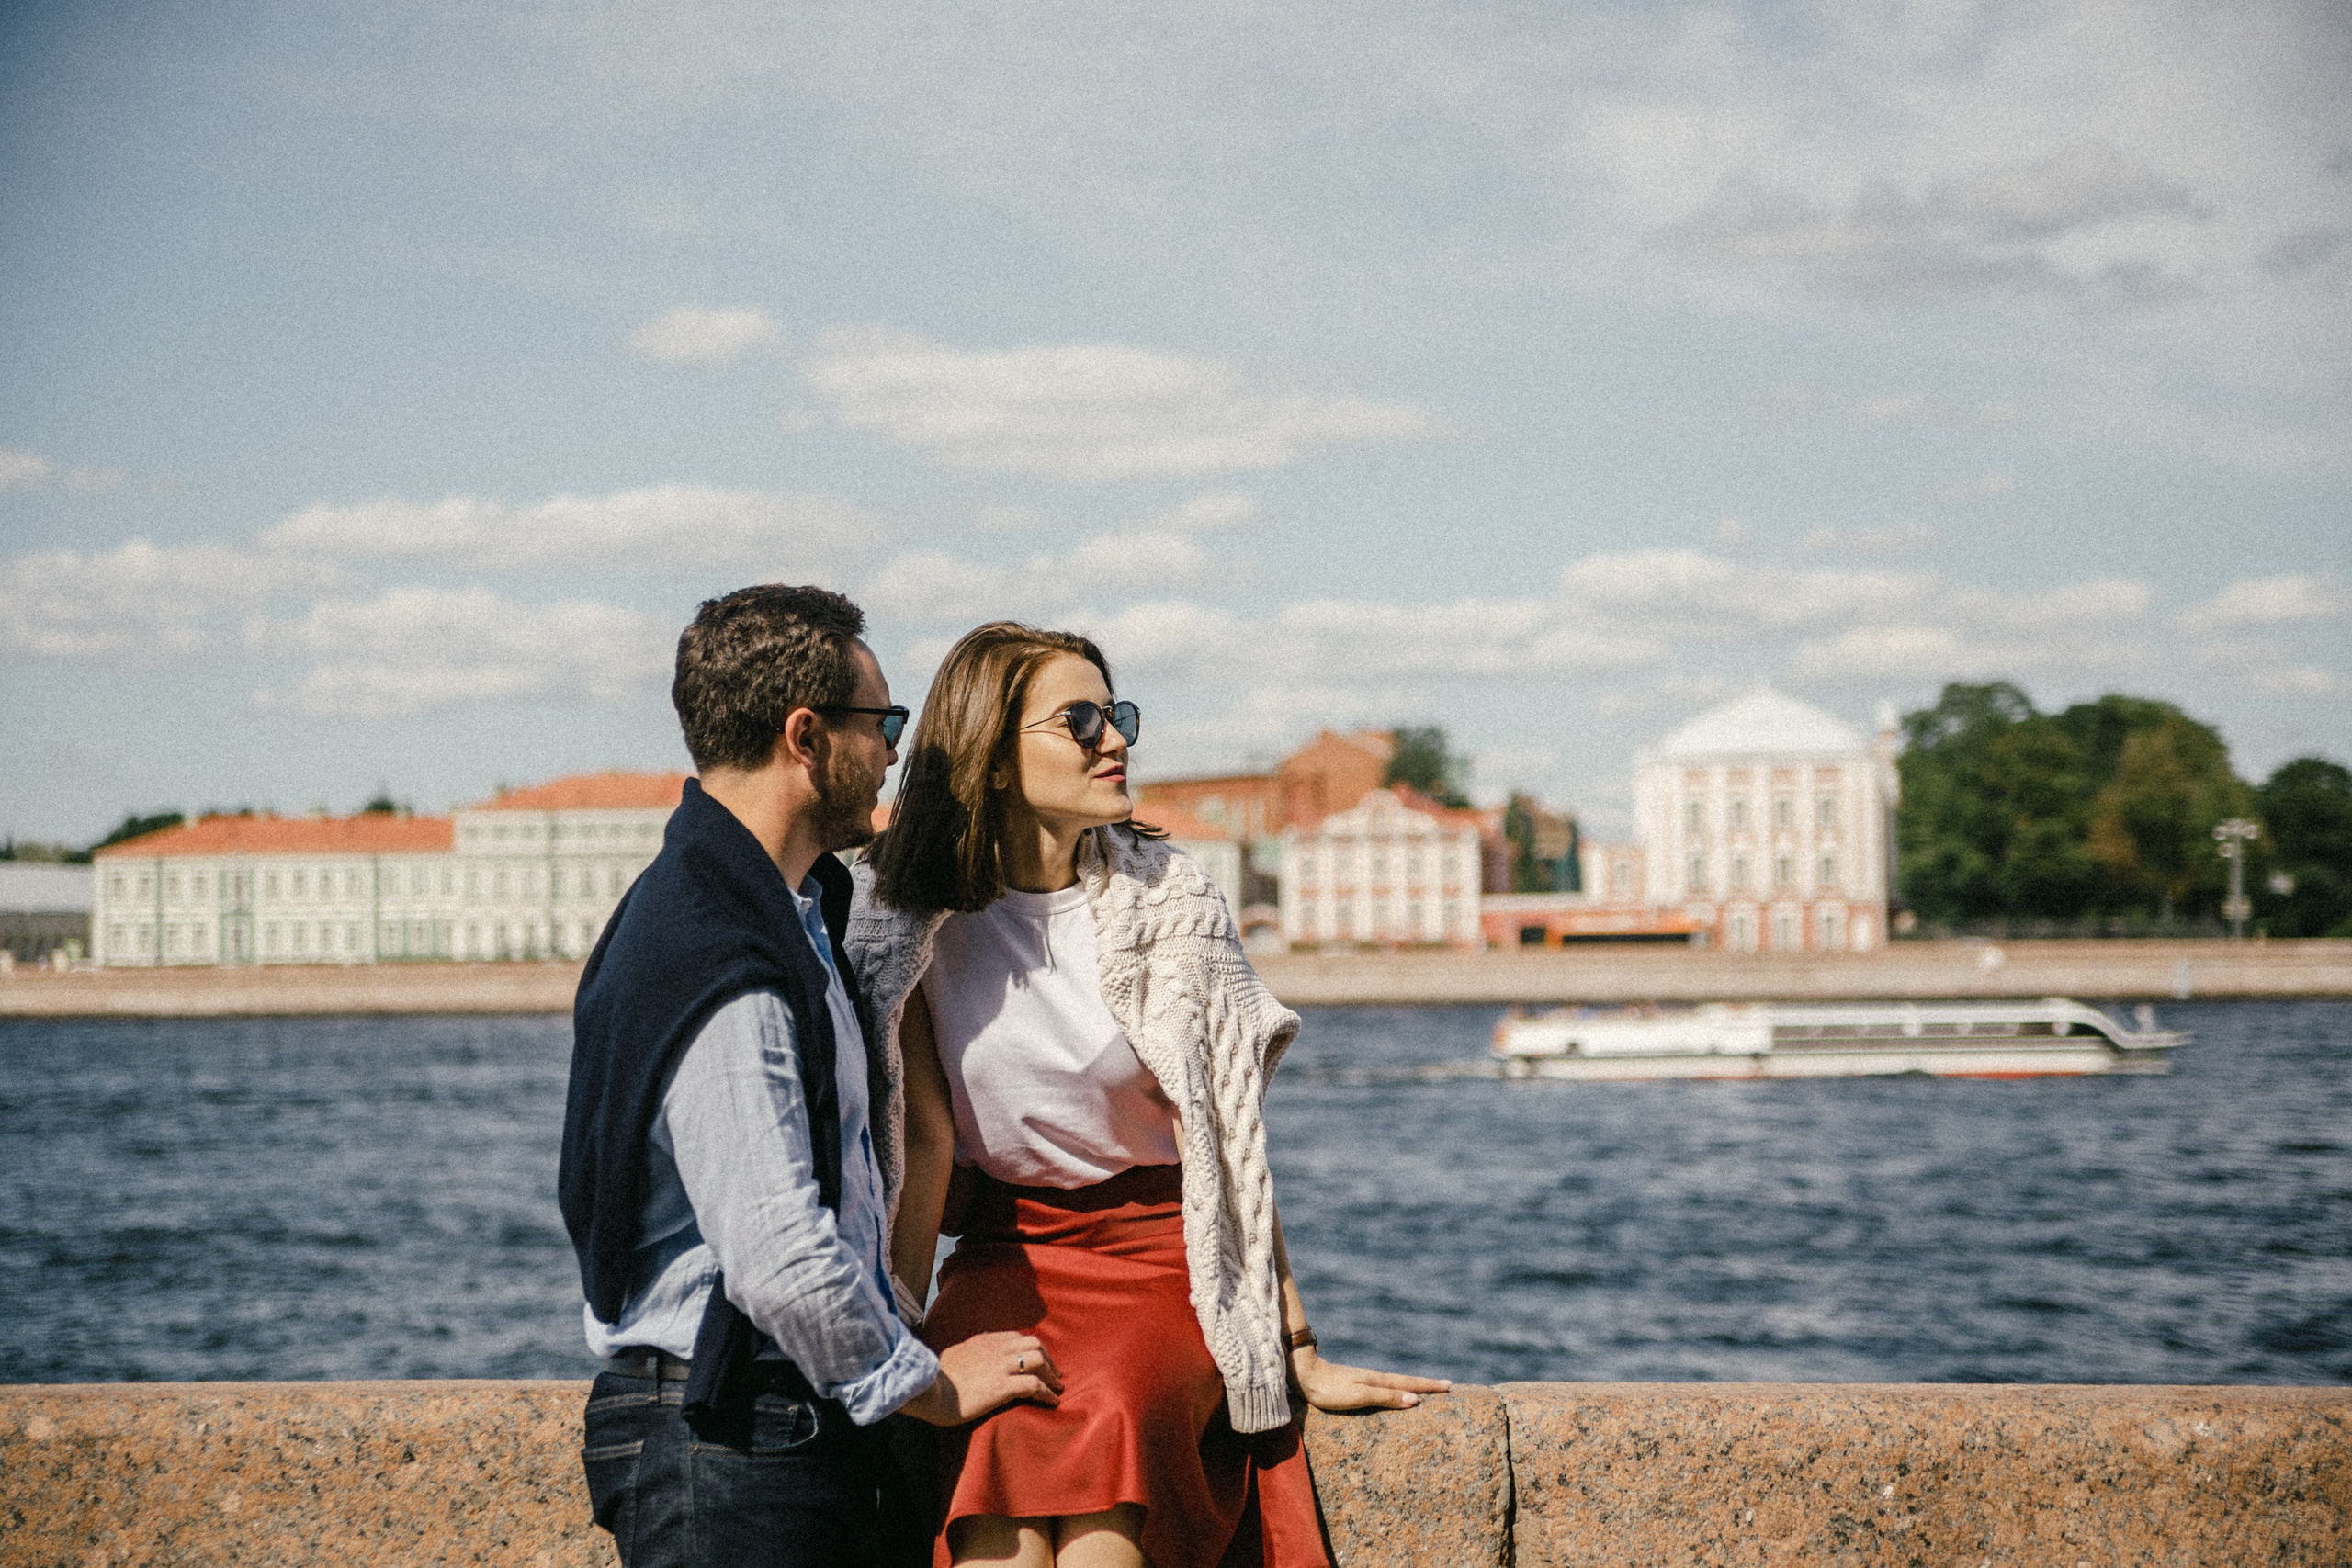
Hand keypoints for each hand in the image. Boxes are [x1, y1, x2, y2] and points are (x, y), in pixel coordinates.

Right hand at [902, 1331, 1062, 1426]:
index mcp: (982, 1340)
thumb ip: (966, 1352)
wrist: (927, 1392)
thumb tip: (969, 1354)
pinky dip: (1047, 1392)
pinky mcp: (1002, 1386)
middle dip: (1048, 1358)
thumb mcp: (952, 1356)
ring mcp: (999, 1366)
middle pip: (1034, 1344)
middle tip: (1055, 1374)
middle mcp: (994, 1348)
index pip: (1017, 1337)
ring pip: (1038, 1360)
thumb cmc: (933, 1380)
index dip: (1032, 1348)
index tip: (1039, 1360)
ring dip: (1052, 1374)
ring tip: (1057, 1388)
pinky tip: (1053, 1401)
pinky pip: (1034, 1385)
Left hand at [1291, 1346, 1451, 1412]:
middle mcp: (1374, 1379)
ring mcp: (1365, 1380)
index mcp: (1378, 1381)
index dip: (1429, 1386)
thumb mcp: (1359, 1395)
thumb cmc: (1329, 1390)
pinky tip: (1392, 1392)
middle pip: (1406, 1382)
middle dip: (1426, 1385)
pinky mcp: (1355, 1384)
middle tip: (1446, 1386)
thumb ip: (1386, 1397)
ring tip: (1425, 1390)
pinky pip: (1384, 1387)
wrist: (1304, 1375)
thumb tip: (1415, 1400)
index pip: (1410, 1384)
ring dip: (1412, 1386)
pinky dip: (1396, 1389)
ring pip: (1395, 1383)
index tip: (1449, 1386)